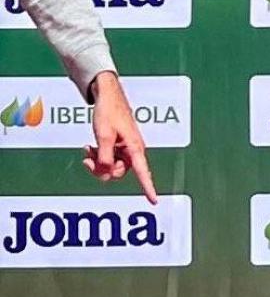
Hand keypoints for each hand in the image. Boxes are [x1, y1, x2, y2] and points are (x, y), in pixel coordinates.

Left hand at [82, 72, 155, 203]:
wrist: (108, 96)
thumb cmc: (109, 112)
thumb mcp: (103, 136)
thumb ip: (104, 157)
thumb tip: (105, 173)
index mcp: (135, 148)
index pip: (143, 173)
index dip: (148, 188)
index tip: (154, 201)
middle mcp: (133, 151)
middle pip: (118, 173)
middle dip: (101, 169)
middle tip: (88, 160)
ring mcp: (126, 149)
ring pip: (111, 166)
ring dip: (97, 162)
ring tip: (88, 150)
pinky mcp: (119, 145)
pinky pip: (108, 159)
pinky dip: (98, 156)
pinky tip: (90, 147)